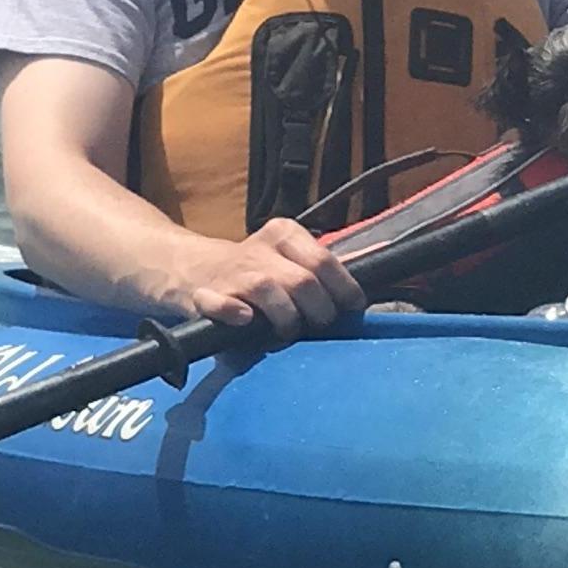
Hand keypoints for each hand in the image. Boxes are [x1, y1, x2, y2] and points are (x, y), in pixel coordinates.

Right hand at [166, 217, 359, 337]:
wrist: (190, 268)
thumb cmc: (253, 271)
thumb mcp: (289, 259)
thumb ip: (325, 266)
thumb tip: (376, 259)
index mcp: (284, 235)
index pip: (324, 260)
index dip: (343, 289)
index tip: (352, 309)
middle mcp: (259, 249)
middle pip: (302, 281)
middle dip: (319, 311)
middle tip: (318, 325)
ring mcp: (232, 272)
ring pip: (268, 289)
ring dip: (285, 318)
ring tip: (287, 332)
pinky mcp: (204, 295)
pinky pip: (221, 303)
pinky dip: (233, 312)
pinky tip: (245, 320)